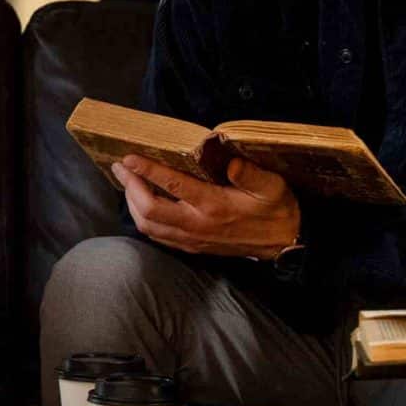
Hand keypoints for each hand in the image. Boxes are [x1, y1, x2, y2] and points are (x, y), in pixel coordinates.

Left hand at [118, 155, 301, 260]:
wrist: (285, 244)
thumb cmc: (277, 210)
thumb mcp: (272, 187)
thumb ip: (251, 174)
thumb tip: (230, 162)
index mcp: (214, 206)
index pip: (172, 186)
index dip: (147, 171)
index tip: (129, 158)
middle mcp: (198, 225)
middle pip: (149, 210)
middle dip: (130, 187)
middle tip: (120, 167)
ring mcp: (192, 239)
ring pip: (149, 226)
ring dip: (132, 203)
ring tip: (127, 182)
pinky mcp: (193, 247)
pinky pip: (158, 236)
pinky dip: (143, 219)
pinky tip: (140, 205)